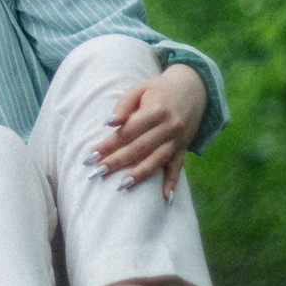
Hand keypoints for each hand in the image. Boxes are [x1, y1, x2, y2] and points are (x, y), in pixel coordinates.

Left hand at [90, 64, 206, 200]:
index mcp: (155, 110)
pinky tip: (165, 198)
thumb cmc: (159, 89)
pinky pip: (178, 167)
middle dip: (117, 162)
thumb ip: (123, 105)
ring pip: (157, 160)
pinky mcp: (184, 148)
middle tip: (98, 173)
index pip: (128, 132)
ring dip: (139, 175)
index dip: (109, 144)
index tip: (91, 155)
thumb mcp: (140, 88)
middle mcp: (168, 127)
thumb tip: (109, 123)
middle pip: (140, 148)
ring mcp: (177, 140)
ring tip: (122, 186)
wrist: (193, 87)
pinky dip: (172, 183)